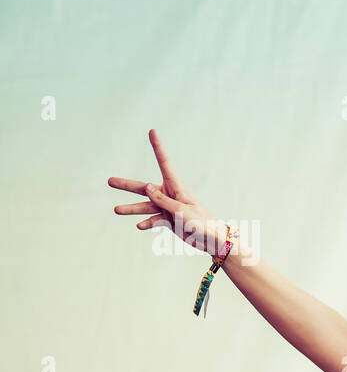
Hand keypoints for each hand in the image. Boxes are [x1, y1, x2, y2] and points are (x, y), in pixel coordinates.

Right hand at [109, 130, 232, 257]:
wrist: (212, 240)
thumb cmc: (201, 222)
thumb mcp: (181, 211)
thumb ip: (162, 200)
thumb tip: (146, 187)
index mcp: (177, 187)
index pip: (164, 163)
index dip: (157, 147)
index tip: (152, 131)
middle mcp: (170, 195)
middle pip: (145, 188)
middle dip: (127, 185)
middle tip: (109, 181)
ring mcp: (168, 208)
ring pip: (146, 206)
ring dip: (131, 208)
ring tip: (116, 210)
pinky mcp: (168, 220)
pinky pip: (154, 220)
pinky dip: (147, 223)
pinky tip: (140, 226)